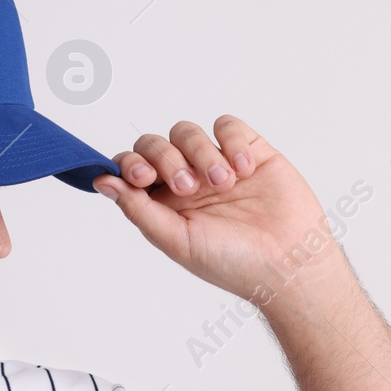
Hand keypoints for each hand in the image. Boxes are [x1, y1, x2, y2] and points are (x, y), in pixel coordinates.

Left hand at [91, 116, 350, 307]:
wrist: (289, 264)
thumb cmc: (232, 263)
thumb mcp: (176, 240)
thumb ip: (138, 209)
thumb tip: (101, 181)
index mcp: (162, 202)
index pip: (132, 166)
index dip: (131, 164)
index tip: (142, 177)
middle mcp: (186, 179)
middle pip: (156, 143)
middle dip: (165, 158)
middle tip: (187, 187)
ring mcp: (217, 163)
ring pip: (188, 132)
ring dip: (201, 154)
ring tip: (223, 184)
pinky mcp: (250, 151)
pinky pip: (227, 126)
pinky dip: (231, 142)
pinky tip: (243, 169)